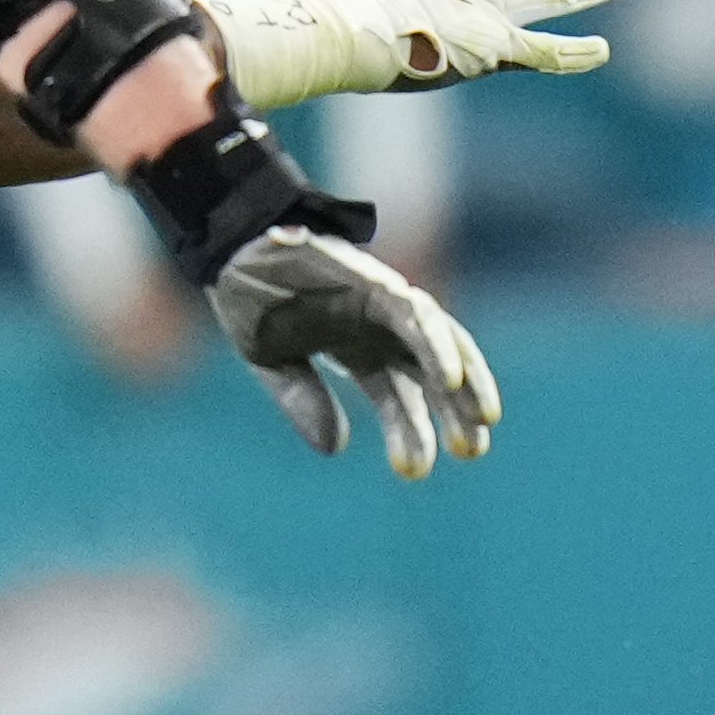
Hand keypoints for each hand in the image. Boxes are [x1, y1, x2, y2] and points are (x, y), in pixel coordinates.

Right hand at [209, 225, 502, 479]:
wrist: (230, 245)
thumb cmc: (249, 297)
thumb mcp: (274, 362)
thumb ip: (304, 401)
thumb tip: (336, 448)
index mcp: (356, 346)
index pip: (397, 394)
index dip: (411, 429)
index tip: (417, 469)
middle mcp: (379, 326)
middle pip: (430, 373)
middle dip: (454, 411)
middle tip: (473, 451)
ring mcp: (383, 301)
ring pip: (440, 343)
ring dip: (465, 380)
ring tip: (484, 418)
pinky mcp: (378, 281)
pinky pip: (417, 316)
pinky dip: (439, 345)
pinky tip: (451, 379)